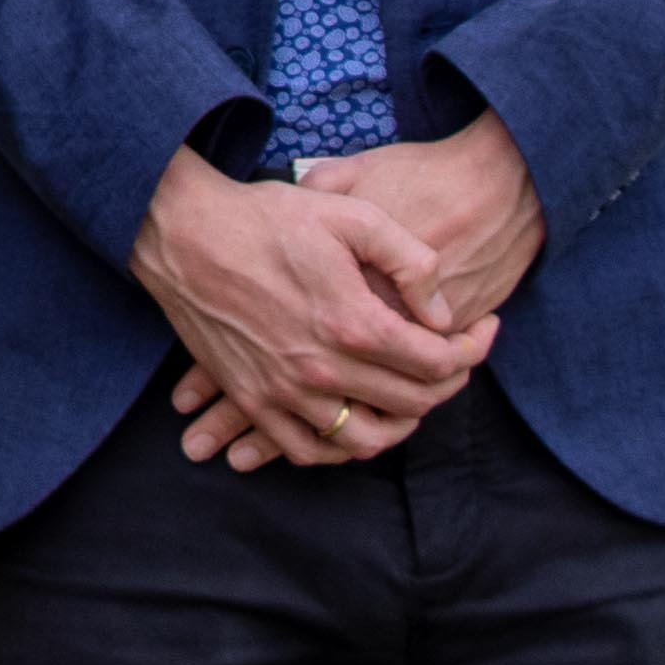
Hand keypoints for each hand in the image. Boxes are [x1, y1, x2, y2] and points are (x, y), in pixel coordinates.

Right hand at [131, 149, 494, 472]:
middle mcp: (322, 368)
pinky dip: (342, 449)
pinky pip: (309, 450)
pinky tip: (356, 424)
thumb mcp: (350, 214)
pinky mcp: (253, 398)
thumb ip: (410, 261)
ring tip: (413, 396)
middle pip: (412, 404)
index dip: (471, 351)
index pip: (438, 363)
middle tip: (456, 359)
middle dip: (447, 385)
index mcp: (353, 322)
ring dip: (402, 424)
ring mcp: (285, 390)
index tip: (481, 330)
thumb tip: (443, 311)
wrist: (184, 232)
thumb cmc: (268, 217)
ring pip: (367, 440)